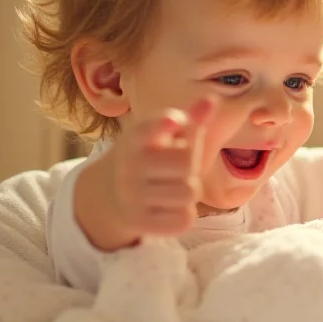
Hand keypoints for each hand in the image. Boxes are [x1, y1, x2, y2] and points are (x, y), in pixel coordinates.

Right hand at [76, 96, 217, 250]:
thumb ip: (191, 120)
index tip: (174, 120)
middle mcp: (129, 165)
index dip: (163, 123)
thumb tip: (211, 100)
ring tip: (174, 187)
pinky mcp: (138, 221)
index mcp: (136, 137)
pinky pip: (184, 219)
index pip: (147, 129)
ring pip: (189, 193)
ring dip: (191, 191)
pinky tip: (169, 207)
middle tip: (178, 169)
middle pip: (186, 163)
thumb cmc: (154, 158)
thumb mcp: (168, 137)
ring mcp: (130, 195)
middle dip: (192, 166)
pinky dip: (184, 214)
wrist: (111, 194)